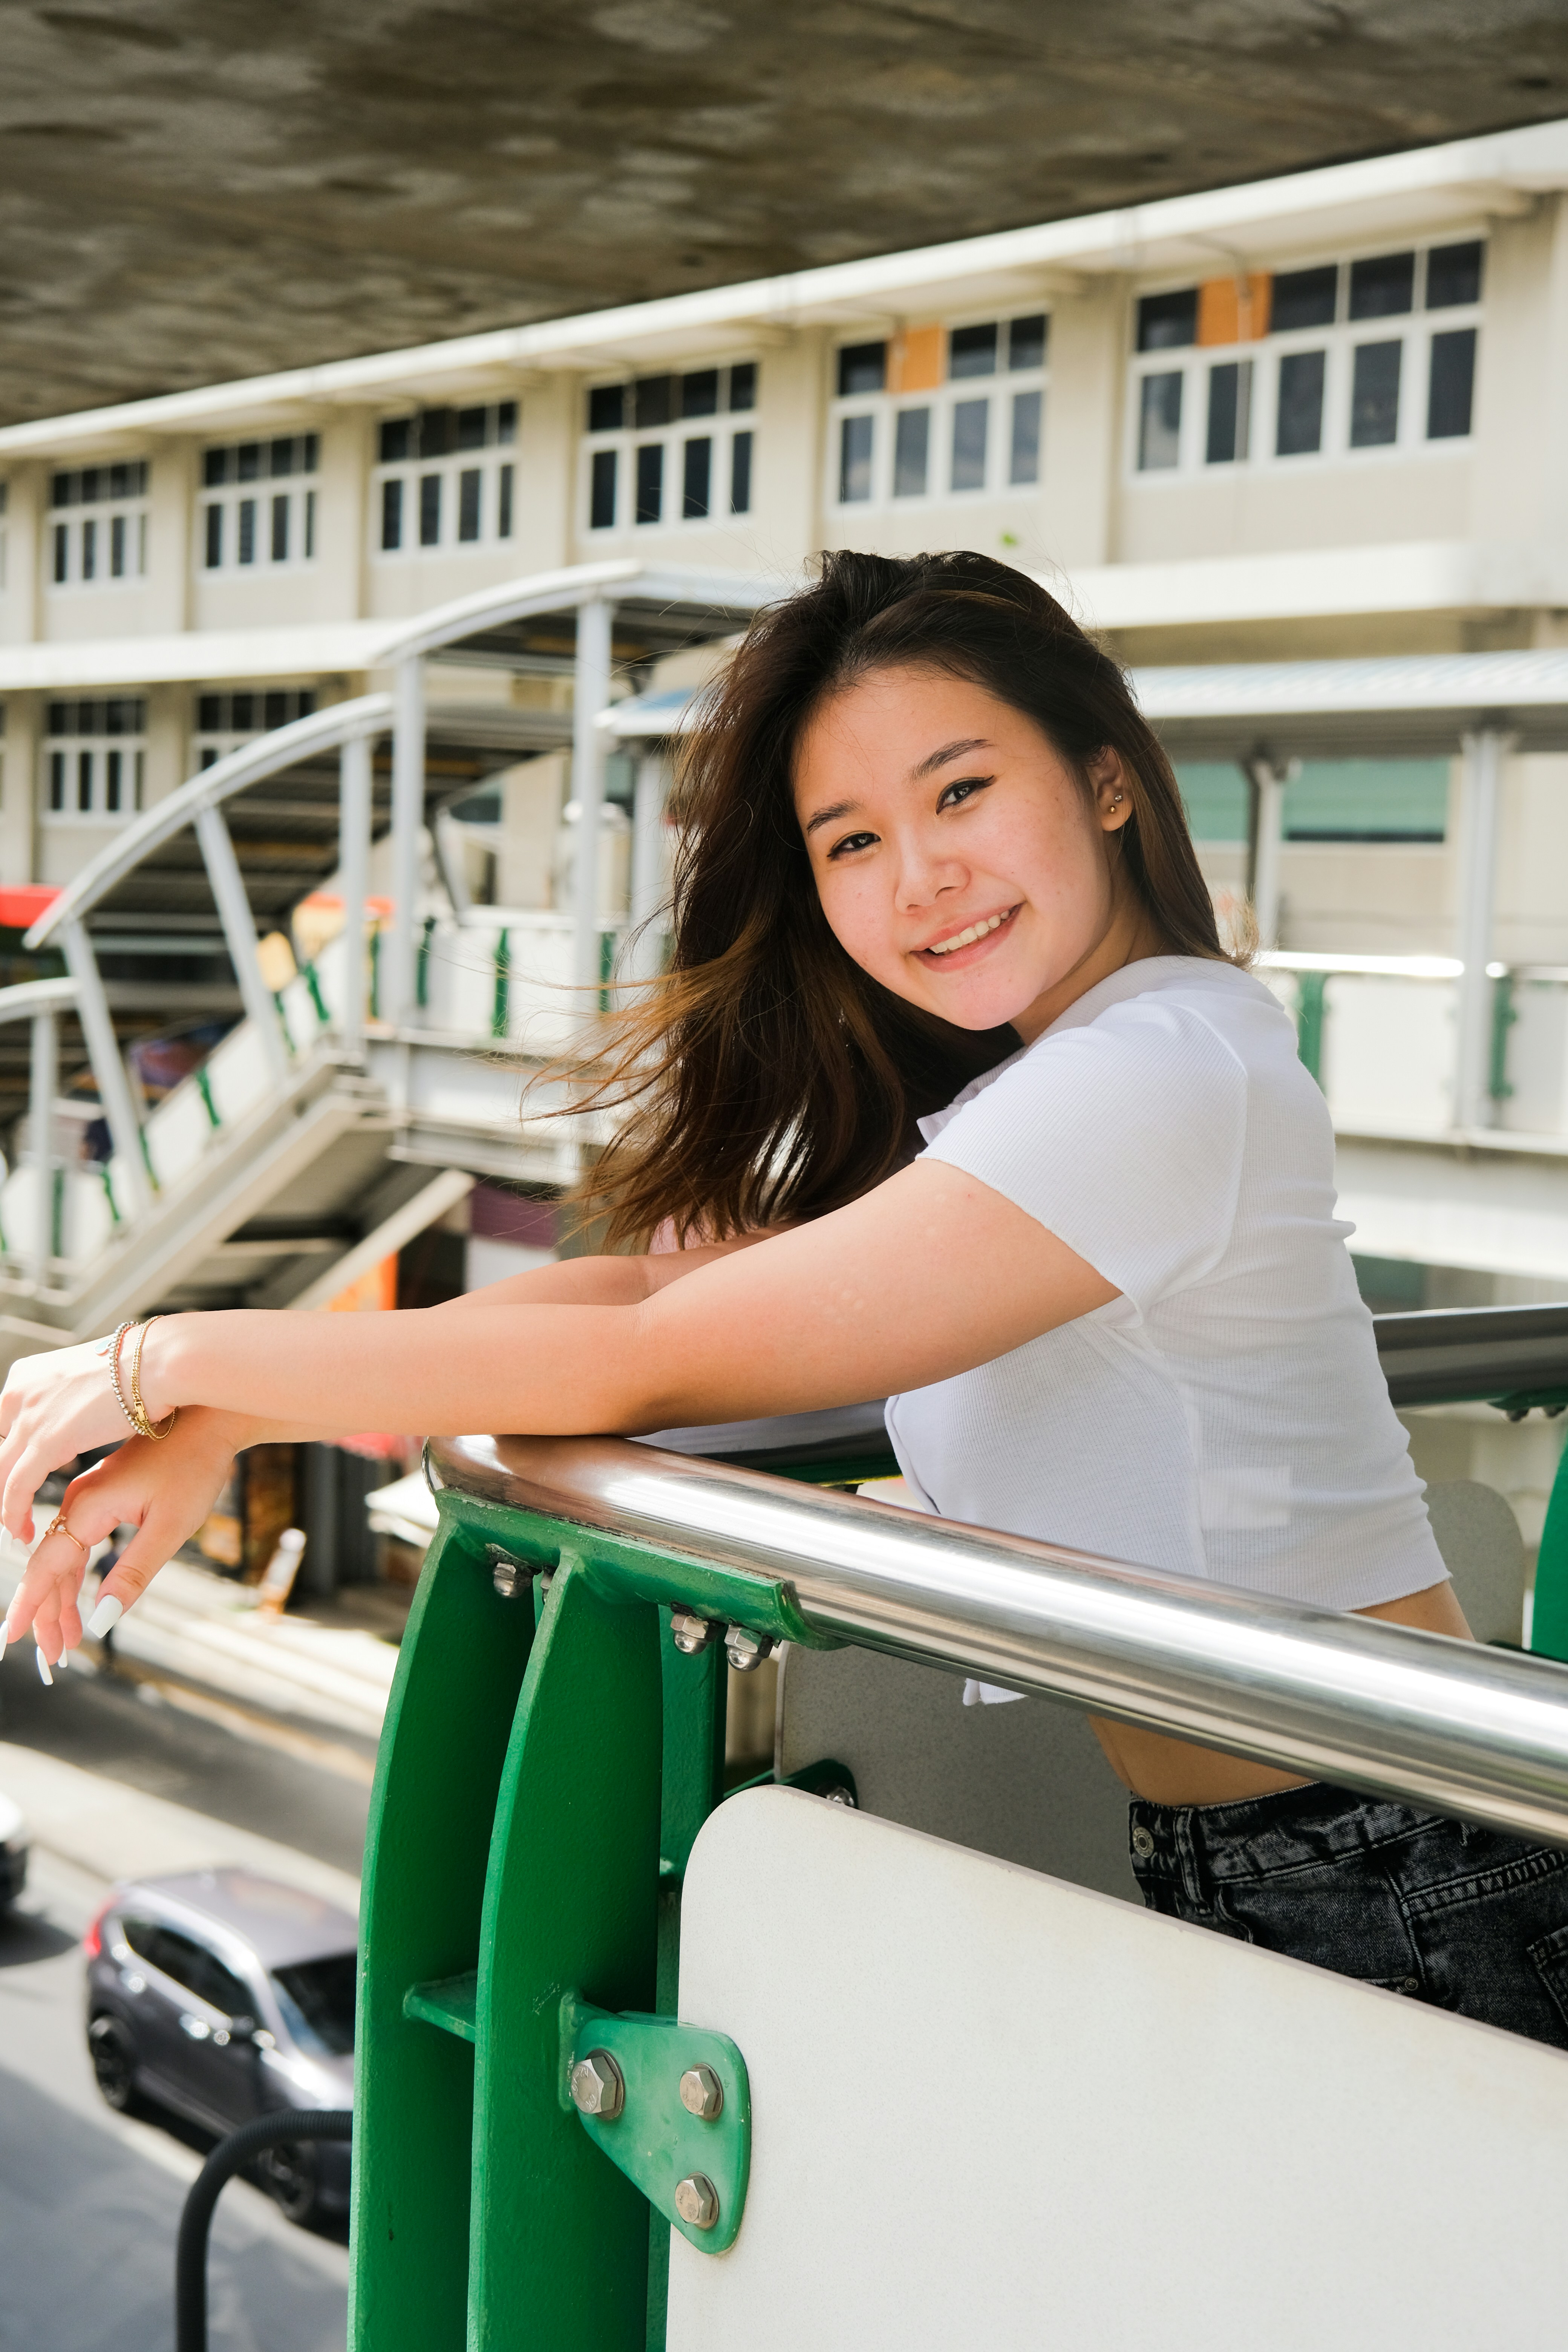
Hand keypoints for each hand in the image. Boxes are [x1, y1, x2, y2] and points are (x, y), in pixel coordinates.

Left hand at [0, 1332, 136, 1540]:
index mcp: (28, 1375)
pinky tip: (22, 1530)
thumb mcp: (91, 1380)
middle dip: (2, 1485)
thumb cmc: (142, 1369)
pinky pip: (18, 1486)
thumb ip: (71, 1400)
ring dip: (5, 1506)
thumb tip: (76, 1419)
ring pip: (1, 1472)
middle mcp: (20, 1392)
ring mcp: (30, 1414)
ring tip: (15, 1529)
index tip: (16, 1480)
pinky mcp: (47, 1439)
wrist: (159, 1362)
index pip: (2, 1427)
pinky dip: (14, 1513)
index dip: (9, 1459)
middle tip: (11, 1512)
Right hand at [2, 1411, 240, 1667]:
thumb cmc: (195, 1467)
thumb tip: (100, 1619)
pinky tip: (80, 1601)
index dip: (29, 1607)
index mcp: (89, 1507)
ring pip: (62, 1557)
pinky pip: (76, 1543)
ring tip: (68, 1641)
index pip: (46, 1568)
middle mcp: (78, 1501)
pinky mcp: (102, 1496)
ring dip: (61, 1599)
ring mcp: (88, 1498)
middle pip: (48, 1568)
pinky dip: (75, 1575)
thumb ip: (133, 1573)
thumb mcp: (171, 1527)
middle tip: (53, 1657)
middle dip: (47, 1614)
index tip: (13, 1639)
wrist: (208, 1420)